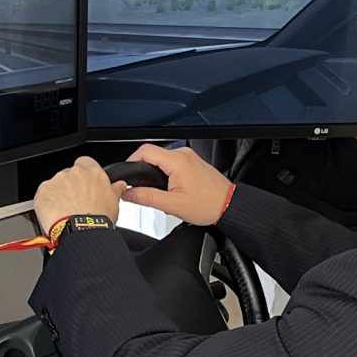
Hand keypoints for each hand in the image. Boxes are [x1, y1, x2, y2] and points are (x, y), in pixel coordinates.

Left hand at [34, 157, 120, 236]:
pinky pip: (43, 195)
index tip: (84, 185)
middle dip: (70, 187)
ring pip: (55, 185)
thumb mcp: (114, 203)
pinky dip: (47, 203)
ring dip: (58, 195)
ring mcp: (56, 181)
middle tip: (75, 203)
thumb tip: (119, 185)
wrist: (81, 232)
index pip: (85, 163)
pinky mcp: (43, 191)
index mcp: (92, 172)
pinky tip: (54, 214)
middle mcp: (73, 173)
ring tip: (65, 212)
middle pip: (69, 175)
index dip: (84, 174)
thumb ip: (115, 189)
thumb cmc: (98, 219)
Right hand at [116, 143, 234, 227]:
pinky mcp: (192, 162)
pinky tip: (170, 189)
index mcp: (177, 162)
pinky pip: (172, 162)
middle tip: (141, 188)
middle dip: (143, 170)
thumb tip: (128, 193)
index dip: (131, 161)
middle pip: (152, 154)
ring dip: (155, 173)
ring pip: (162, 159)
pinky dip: (166, 173)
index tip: (128, 175)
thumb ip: (147, 197)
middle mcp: (183, 154)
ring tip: (159, 191)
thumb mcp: (173, 205)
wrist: (228, 206)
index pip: (144, 151)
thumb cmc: (208, 205)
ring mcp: (189, 157)